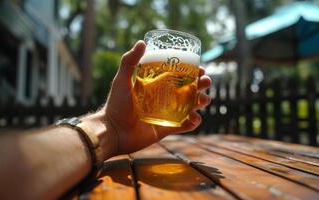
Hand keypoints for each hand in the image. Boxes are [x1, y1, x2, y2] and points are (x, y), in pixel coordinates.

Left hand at [101, 41, 211, 156]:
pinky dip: (194, 122)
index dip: (192, 72)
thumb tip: (141, 42)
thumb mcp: (121, 80)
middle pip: (189, 90)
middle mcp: (164, 98)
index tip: (200, 68)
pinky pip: (186, 125)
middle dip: (201, 85)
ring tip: (203, 100)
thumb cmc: (116, 105)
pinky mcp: (168, 128)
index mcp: (157, 85)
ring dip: (201, 102)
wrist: (113, 131)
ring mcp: (168, 114)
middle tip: (206, 82)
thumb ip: (129, 62)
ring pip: (191, 106)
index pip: (179, 76)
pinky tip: (195, 118)